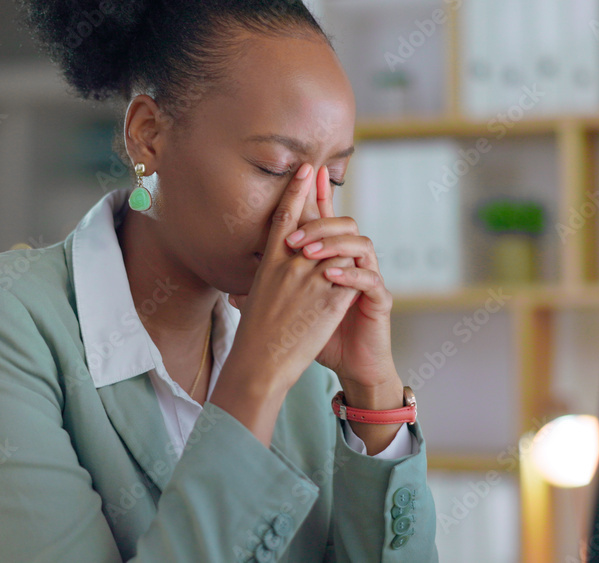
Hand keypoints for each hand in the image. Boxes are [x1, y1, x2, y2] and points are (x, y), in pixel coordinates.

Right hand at [223, 163, 360, 393]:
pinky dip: (356, 278)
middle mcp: (290, 266)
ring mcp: (311, 282)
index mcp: (270, 264)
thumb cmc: (254, 339)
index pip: (284, 218)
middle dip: (328, 213)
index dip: (296, 191)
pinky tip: (359, 280)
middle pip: (317, 228)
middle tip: (333, 184)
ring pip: (340, 251)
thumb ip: (254, 290)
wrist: (262, 364)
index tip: (307, 169)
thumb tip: (239, 291)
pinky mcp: (330, 301)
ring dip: (346, 253)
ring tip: (348, 255)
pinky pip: (351, 278)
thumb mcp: (251, 304)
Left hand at [285, 165, 401, 398]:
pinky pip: (370, 278)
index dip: (317, 196)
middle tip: (293, 241)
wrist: (349, 365)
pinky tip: (330, 276)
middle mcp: (352, 263)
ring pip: (361, 244)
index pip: (325, 221)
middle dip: (318, 227)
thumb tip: (234, 293)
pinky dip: (350, 274)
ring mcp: (367, 279)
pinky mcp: (379, 299)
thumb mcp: (292, 314)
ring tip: (308, 256)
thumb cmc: (320, 337)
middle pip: (344, 224)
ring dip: (332, 246)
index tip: (306, 173)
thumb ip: (270, 299)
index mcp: (332, 260)